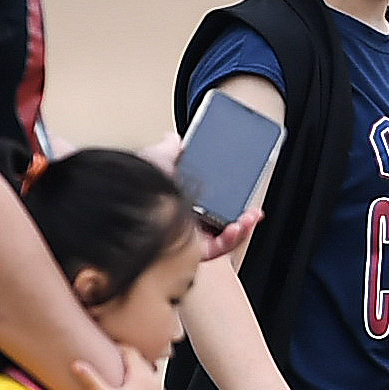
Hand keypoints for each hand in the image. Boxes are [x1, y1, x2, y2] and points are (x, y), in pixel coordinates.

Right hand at [69, 346, 169, 389]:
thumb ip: (90, 381)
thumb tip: (76, 365)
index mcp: (141, 376)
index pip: (132, 353)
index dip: (121, 348)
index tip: (112, 348)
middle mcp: (155, 383)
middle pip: (144, 363)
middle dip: (132, 360)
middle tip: (120, 360)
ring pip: (153, 377)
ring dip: (142, 375)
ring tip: (130, 378)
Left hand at [139, 129, 261, 261]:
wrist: (138, 207)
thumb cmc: (141, 186)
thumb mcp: (156, 157)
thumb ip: (169, 149)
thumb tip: (173, 138)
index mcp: (176, 198)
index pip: (206, 197)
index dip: (225, 194)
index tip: (239, 188)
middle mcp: (183, 218)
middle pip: (219, 217)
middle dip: (240, 212)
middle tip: (250, 207)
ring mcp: (189, 236)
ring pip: (224, 235)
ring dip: (242, 226)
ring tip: (249, 216)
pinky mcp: (193, 251)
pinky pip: (220, 248)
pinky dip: (233, 238)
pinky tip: (238, 226)